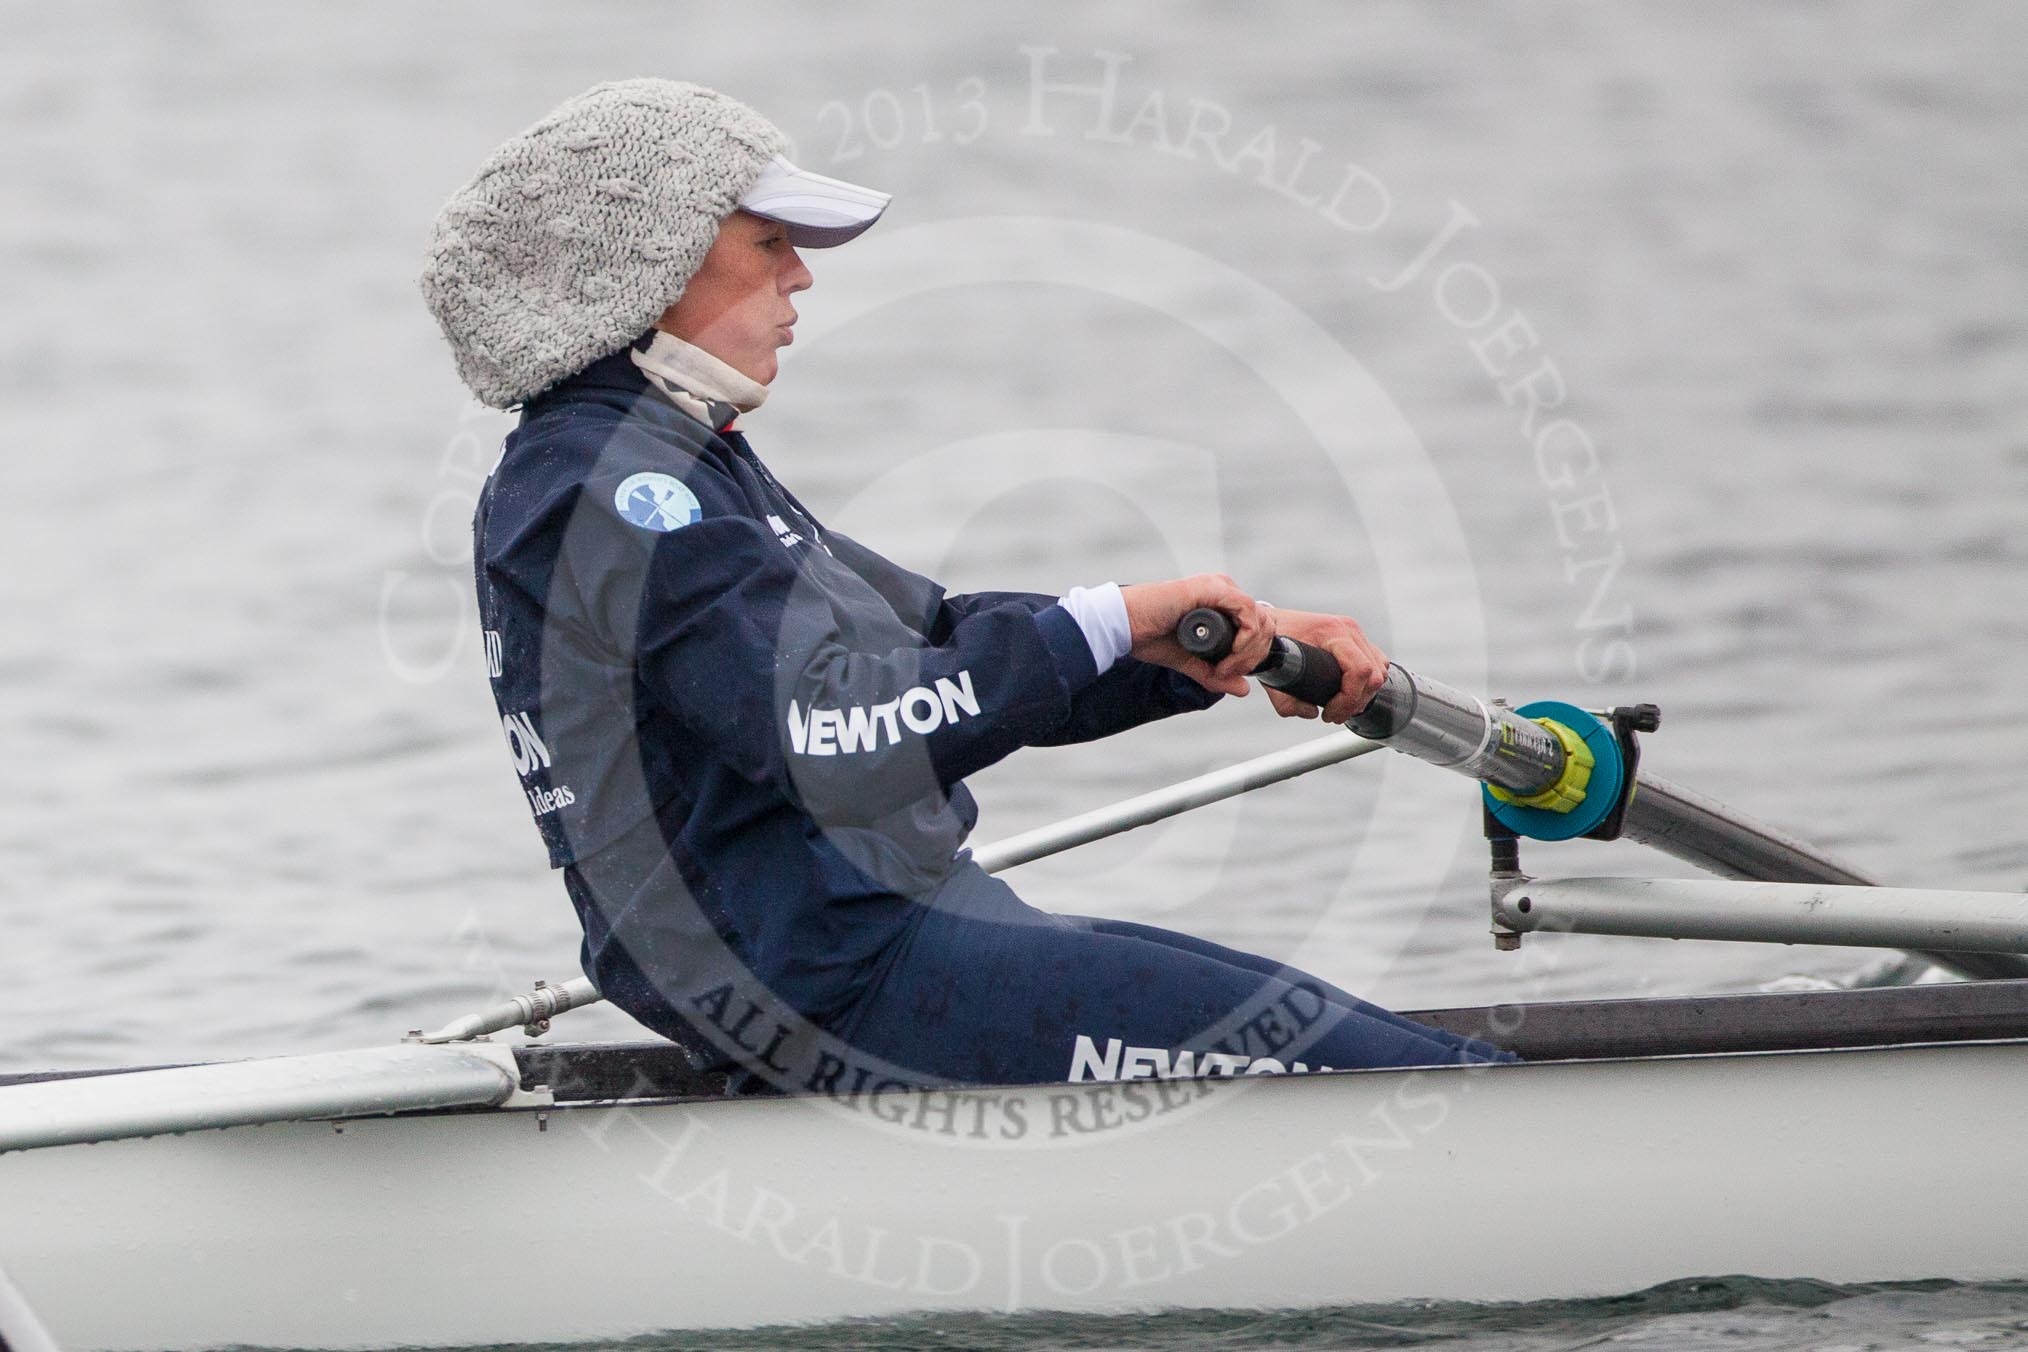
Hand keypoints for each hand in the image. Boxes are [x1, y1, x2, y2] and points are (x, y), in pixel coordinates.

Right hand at [1120, 574, 1274, 696]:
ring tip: (1225, 668)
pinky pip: (1247, 611)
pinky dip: (1244, 638)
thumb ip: (1216, 675)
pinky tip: (1229, 654)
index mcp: (1221, 603)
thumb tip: (1244, 690)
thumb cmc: (1149, 637)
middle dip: (1254, 655)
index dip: (1254, 655)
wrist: (1124, 625)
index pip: (1259, 626)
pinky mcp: (1212, 588)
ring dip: (1248, 651)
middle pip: (1264, 623)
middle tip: (1231, 674)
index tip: (1233, 674)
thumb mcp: (1190, 661)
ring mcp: (1219, 587)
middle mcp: (1224, 590)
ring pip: (1259, 618)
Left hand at [1259, 607, 1388, 722]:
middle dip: (1356, 702)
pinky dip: (1368, 682)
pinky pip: (1377, 662)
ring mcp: (1354, 632)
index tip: (1330, 713)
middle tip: (1334, 715)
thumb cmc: (1272, 644)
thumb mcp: (1274, 676)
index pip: (1360, 670)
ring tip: (1342, 707)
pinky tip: (1352, 692)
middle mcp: (1348, 629)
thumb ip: (1288, 702)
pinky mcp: (1355, 638)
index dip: (1349, 699)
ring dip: (1364, 694)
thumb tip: (1312, 713)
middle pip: (1374, 674)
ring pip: (1379, 669)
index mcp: (1332, 631)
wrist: (1269, 625)